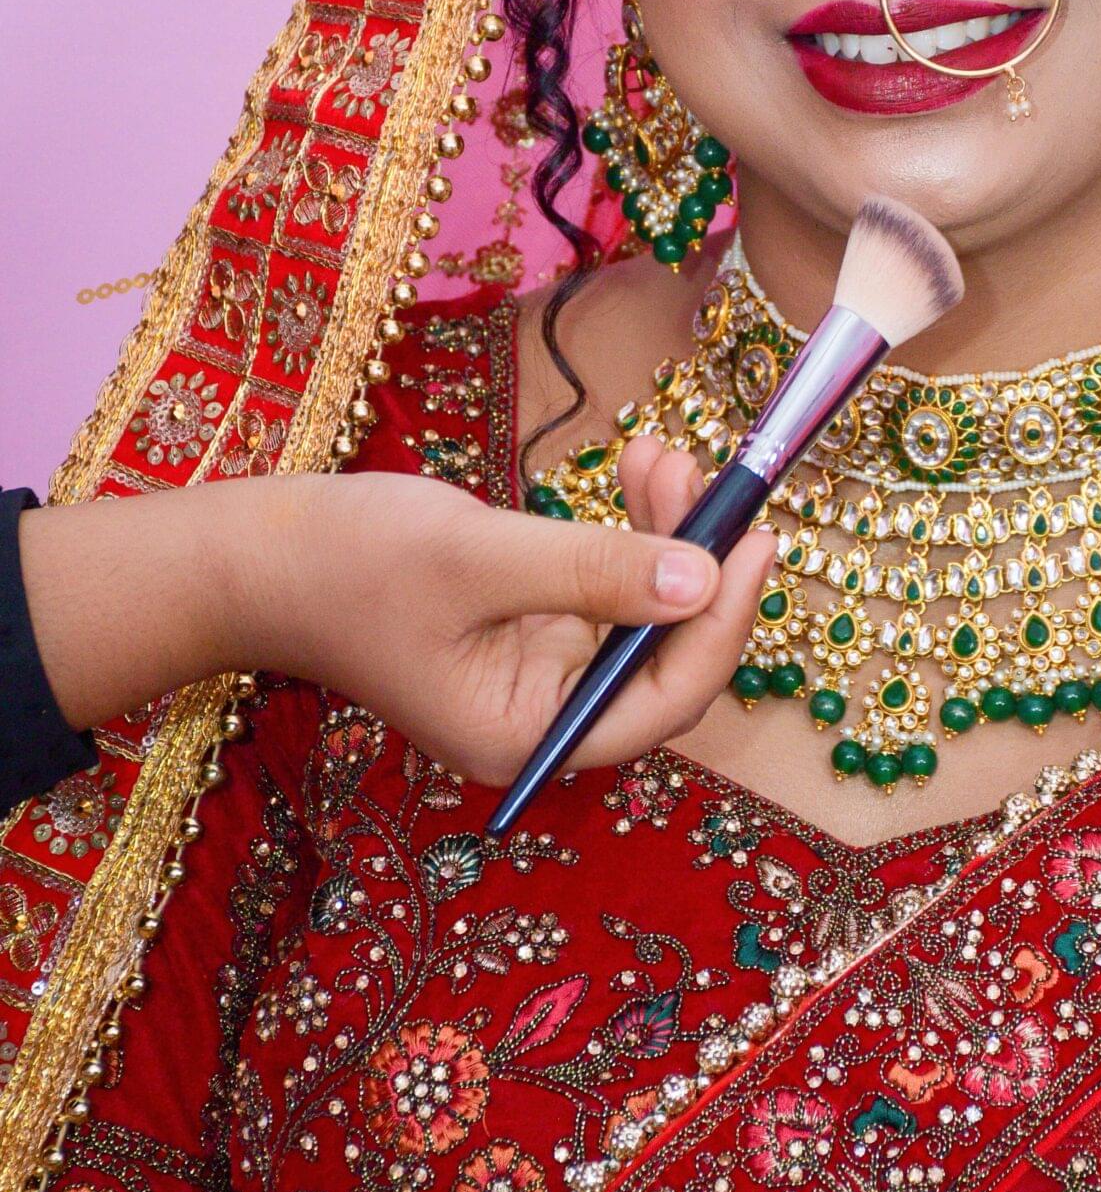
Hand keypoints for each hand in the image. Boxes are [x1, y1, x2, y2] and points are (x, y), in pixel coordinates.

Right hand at [233, 458, 773, 786]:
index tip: (756, 542)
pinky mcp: (530, 624)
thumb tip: (701, 578)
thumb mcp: (479, 559)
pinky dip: (631, 530)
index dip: (722, 627)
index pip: (663, 702)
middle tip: (726, 485)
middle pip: (664, 658)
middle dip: (699, 567)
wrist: (254, 556)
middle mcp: (542, 716)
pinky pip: (610, 585)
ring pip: (644, 612)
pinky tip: (640, 470)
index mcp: (527, 735)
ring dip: (669, 533)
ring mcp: (538, 671)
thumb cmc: (346, 565)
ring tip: (665, 455)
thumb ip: (592, 571)